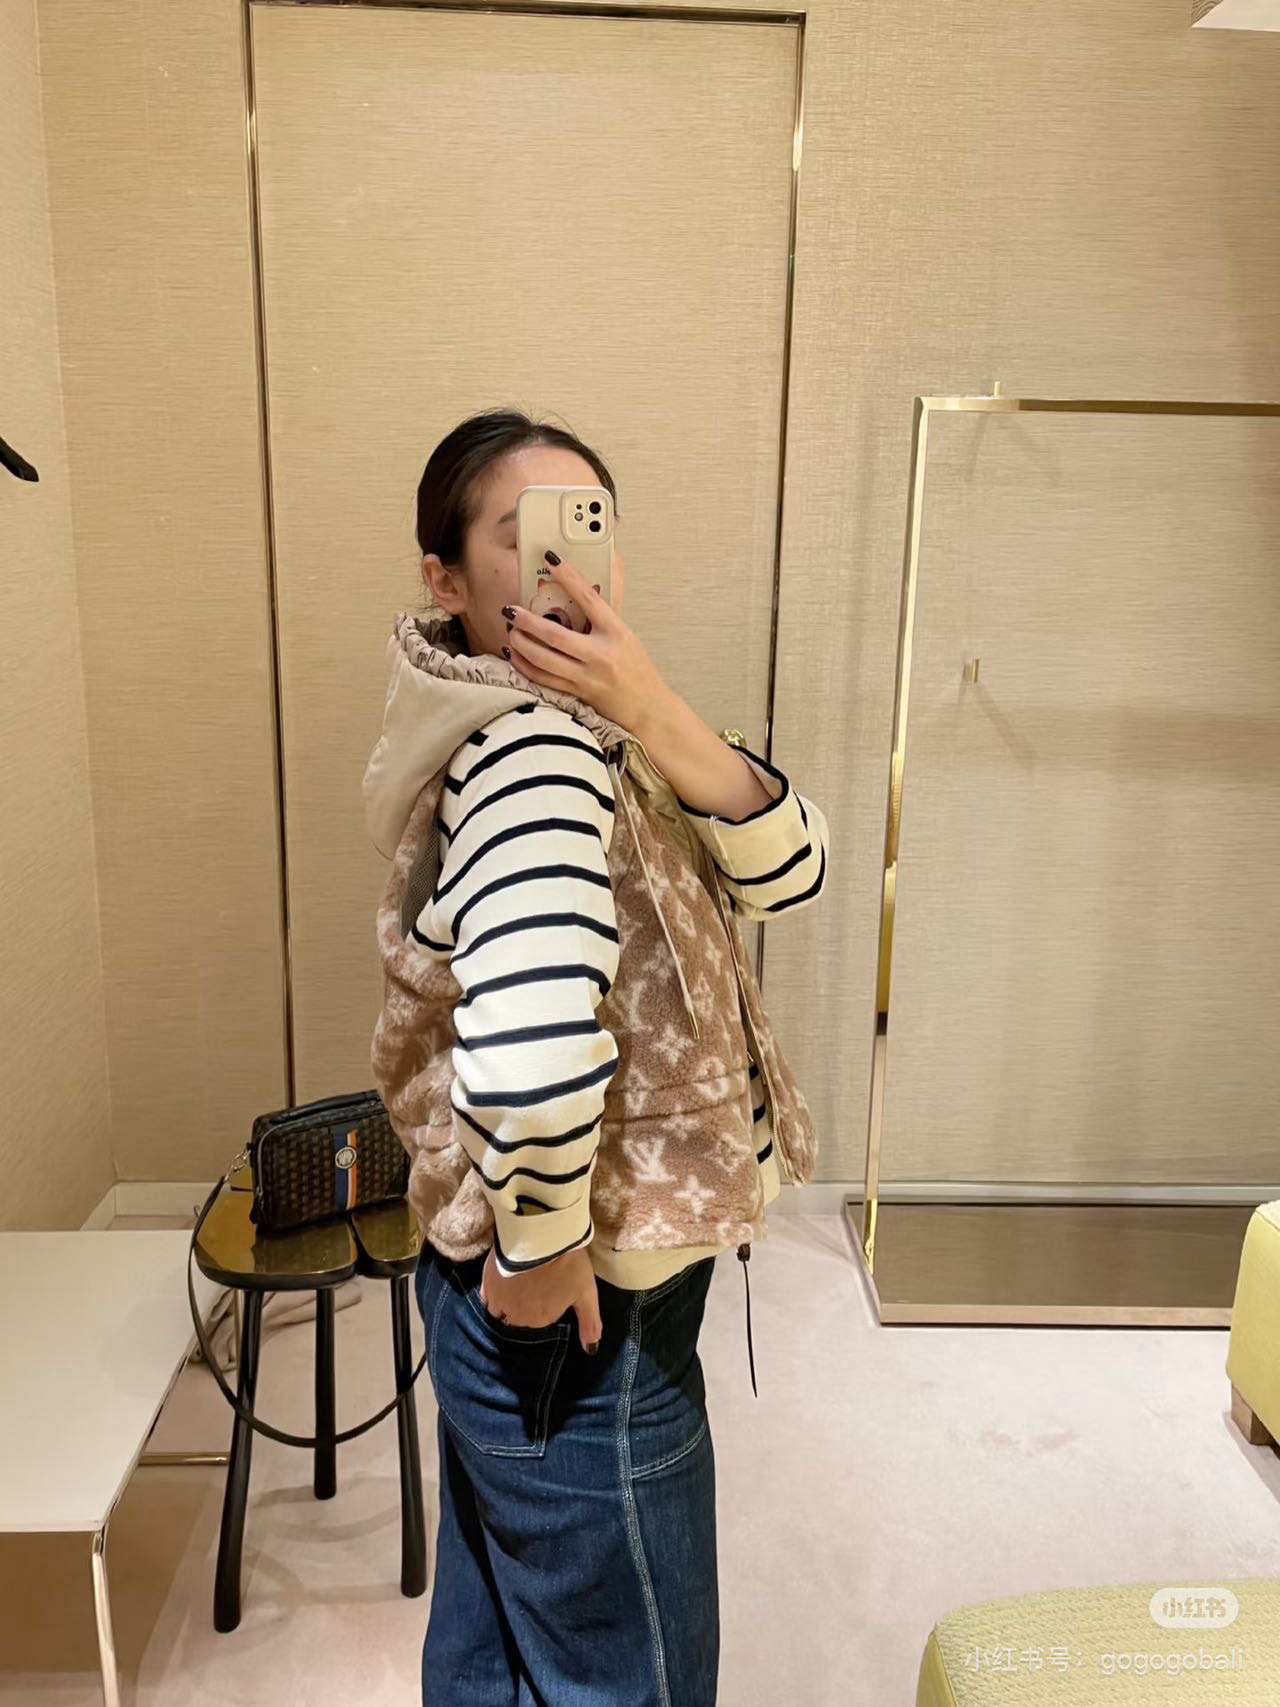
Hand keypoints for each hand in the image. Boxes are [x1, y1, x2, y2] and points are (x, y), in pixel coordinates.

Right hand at [480, 1244, 602, 1354]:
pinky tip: (503, 1283)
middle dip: (529, 1306)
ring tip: (520, 1283)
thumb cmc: (568, 1264)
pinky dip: (494, 1295)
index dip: (548, 1306)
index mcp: (541, 1320)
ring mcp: (500, 1302)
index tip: (553, 1290)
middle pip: (521, 1318)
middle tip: (538, 1283)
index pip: (542, 1321)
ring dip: (510, 1302)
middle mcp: (518, 1317)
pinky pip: (487, 1300)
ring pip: (503, 1311)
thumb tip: (591, 1351)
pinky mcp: (487, 1284)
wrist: (540, 1234)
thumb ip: (589, 1323)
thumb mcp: (587, 1293)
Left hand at [504, 548, 669, 733]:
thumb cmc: (637, 670)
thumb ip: (602, 618)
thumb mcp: (626, 636)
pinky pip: (543, 679)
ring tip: (511, 630)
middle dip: (527, 620)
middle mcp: (600, 656)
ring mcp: (586, 677)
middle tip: (512, 609)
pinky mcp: (576, 694)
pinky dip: (524, 665)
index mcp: (616, 634)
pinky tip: (515, 654)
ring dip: (521, 643)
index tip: (552, 559)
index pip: (589, 599)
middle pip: (555, 635)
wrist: (648, 708)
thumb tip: (580, 591)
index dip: (569, 577)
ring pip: (543, 659)